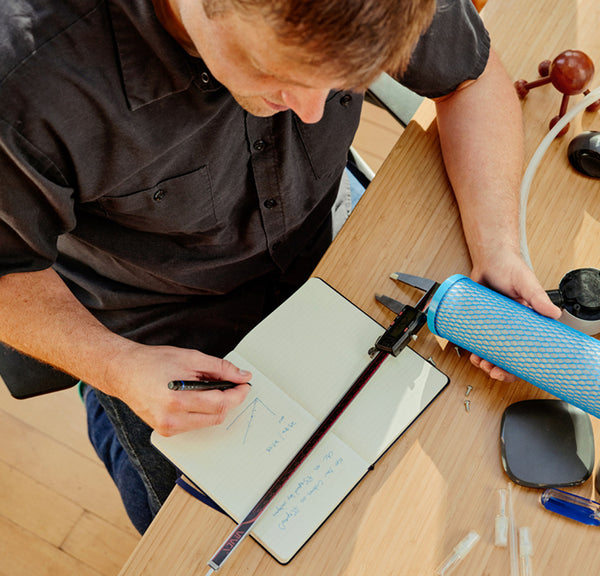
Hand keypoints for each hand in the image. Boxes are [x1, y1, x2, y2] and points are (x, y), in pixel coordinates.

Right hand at [105, 342, 251, 435]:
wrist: (123, 372)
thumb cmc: (153, 362)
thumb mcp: (190, 357)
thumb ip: (220, 368)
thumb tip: (242, 376)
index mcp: (178, 399)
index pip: (220, 403)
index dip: (237, 394)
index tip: (245, 385)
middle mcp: (171, 419)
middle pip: (217, 415)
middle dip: (228, 400)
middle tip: (231, 384)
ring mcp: (167, 428)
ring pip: (207, 422)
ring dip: (215, 406)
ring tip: (207, 388)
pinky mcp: (165, 431)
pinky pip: (194, 424)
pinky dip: (201, 412)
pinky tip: (194, 397)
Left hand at [469, 251, 561, 381]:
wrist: (489, 257)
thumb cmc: (511, 267)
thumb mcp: (526, 283)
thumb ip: (537, 297)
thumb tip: (553, 313)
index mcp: (526, 322)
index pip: (525, 350)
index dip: (517, 366)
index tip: (507, 372)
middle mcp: (510, 325)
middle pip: (505, 354)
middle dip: (497, 367)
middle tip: (490, 370)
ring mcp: (493, 323)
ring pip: (489, 349)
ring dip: (483, 360)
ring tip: (478, 361)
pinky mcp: (478, 317)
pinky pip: (475, 336)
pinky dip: (472, 346)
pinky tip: (469, 351)